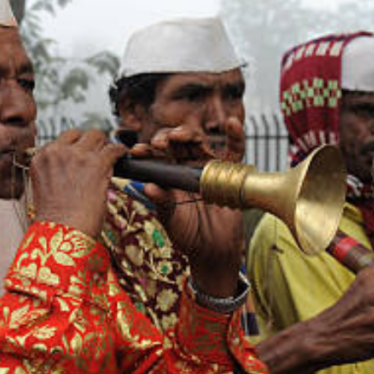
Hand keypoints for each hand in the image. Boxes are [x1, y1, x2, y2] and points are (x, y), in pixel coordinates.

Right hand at [31, 129, 126, 237]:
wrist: (62, 234)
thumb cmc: (55, 220)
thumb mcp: (44, 188)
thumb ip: (55, 170)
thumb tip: (73, 166)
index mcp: (40, 158)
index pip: (61, 141)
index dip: (74, 148)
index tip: (81, 156)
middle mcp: (57, 152)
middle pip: (79, 134)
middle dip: (89, 144)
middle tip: (96, 157)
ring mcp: (77, 155)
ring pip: (97, 136)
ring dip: (103, 147)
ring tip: (108, 158)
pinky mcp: (97, 163)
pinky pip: (114, 148)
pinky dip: (120, 152)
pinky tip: (122, 156)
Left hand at [129, 117, 246, 296]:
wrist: (213, 250)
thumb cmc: (188, 234)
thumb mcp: (171, 219)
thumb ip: (163, 202)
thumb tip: (149, 188)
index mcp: (168, 177)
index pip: (155, 158)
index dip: (146, 151)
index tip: (137, 150)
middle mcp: (186, 168)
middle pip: (176, 143)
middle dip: (165, 138)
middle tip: (158, 143)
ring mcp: (208, 167)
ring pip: (199, 142)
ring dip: (189, 134)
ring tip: (179, 135)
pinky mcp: (229, 171)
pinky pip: (235, 151)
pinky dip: (235, 136)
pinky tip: (232, 123)